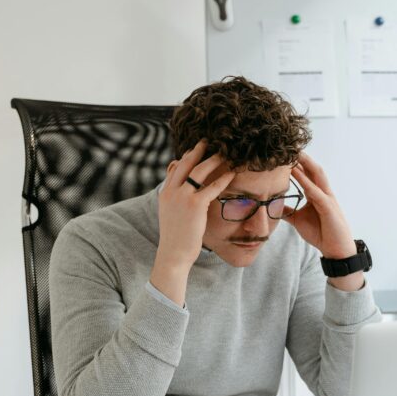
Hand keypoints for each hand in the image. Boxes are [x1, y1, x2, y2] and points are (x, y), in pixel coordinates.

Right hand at [151, 141, 233, 304]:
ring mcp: (182, 197)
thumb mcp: (171, 215)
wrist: (173, 254)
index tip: (197, 149)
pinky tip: (231, 174)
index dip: (187, 156)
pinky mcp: (194, 205)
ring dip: (213, 160)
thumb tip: (186, 194)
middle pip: (186, 163)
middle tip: (210, 141)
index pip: (175, 167)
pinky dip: (222, 179)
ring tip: (225, 153)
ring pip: (199, 171)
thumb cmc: (176, 237)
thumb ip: (176, 201)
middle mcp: (171, 191)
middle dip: (198, 150)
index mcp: (165, 193)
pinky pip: (211, 187)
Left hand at [285, 153, 356, 259]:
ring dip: (306, 163)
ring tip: (294, 153)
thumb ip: (288, 212)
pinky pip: (316, 192)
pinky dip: (306, 182)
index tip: (285, 153)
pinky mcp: (329, 207)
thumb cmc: (321, 233)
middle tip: (290, 145)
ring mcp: (327, 198)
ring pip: (317, 175)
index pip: (307, 174)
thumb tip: (273, 206)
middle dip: (303, 157)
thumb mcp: (298, 220)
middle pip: (313, 169)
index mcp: (316, 194)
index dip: (297, 163)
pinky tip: (297, 174)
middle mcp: (323, 193)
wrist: (335, 250)